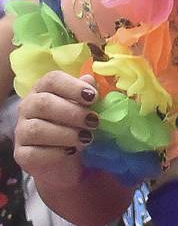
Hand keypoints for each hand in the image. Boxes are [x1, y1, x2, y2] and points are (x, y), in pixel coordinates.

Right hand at [15, 73, 98, 191]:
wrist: (67, 159)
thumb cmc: (77, 126)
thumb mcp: (86, 109)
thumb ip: (86, 94)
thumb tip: (88, 80)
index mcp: (44, 90)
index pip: (52, 80)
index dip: (73, 86)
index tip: (93, 97)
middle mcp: (28, 108)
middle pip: (43, 103)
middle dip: (73, 112)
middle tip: (93, 121)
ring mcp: (21, 131)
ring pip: (37, 129)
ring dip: (66, 134)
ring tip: (86, 138)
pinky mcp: (21, 155)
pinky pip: (35, 153)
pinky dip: (57, 153)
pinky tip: (71, 151)